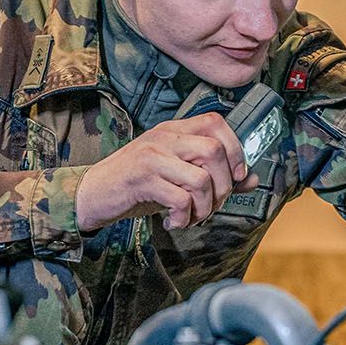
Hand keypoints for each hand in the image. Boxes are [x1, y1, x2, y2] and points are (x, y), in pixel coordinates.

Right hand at [76, 113, 256, 230]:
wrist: (92, 194)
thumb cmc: (137, 185)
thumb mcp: (176, 175)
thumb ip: (213, 175)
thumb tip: (252, 179)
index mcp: (174, 130)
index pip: (216, 122)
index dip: (235, 149)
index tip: (235, 177)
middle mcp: (164, 137)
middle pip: (214, 151)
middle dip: (224, 187)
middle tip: (211, 205)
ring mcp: (152, 156)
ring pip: (201, 179)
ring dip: (205, 207)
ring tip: (192, 217)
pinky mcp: (142, 179)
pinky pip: (180, 199)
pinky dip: (184, 218)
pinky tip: (173, 222)